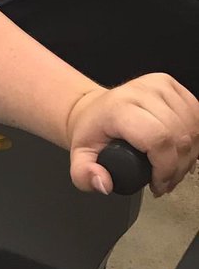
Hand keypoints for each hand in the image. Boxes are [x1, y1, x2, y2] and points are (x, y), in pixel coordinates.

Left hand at [66, 72, 198, 195]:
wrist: (94, 110)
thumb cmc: (92, 132)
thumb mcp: (80, 156)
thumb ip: (84, 175)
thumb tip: (103, 183)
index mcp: (119, 108)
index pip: (158, 139)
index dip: (165, 167)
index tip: (158, 183)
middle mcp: (141, 92)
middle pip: (180, 137)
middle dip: (178, 168)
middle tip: (165, 181)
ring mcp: (158, 85)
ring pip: (193, 128)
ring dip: (189, 156)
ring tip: (172, 167)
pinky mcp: (170, 84)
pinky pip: (197, 115)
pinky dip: (195, 138)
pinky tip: (181, 150)